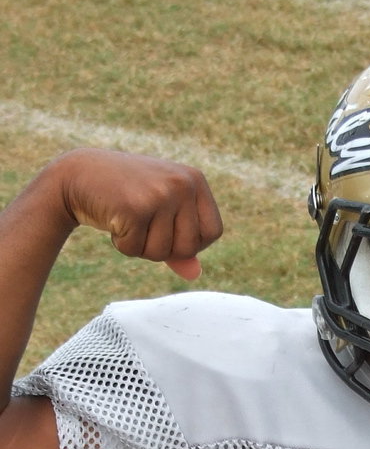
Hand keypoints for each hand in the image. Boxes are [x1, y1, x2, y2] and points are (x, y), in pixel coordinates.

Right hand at [54, 148, 222, 275]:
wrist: (77, 175)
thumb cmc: (125, 196)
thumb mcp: (160, 214)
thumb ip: (180, 241)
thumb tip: (195, 273)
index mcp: (195, 179)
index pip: (213, 232)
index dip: (191, 242)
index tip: (169, 230)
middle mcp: (182, 183)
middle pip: (189, 248)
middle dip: (163, 248)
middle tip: (142, 223)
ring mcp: (159, 194)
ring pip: (162, 252)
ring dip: (140, 247)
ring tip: (127, 218)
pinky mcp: (135, 207)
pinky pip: (136, 250)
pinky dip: (122, 244)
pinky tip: (113, 219)